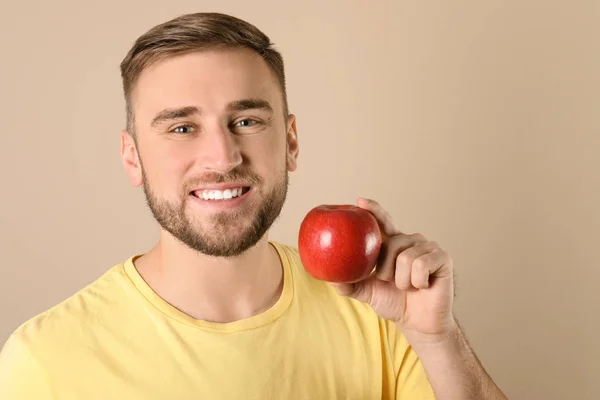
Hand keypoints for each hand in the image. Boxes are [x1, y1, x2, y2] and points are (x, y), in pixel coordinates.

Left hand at [330, 197, 456, 341]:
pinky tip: (423, 286)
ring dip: (403, 280)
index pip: (382, 222)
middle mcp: (410, 240)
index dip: (373, 210)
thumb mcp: (367, 292)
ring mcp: (428, 247)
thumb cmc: (394, 303)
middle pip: (391, 244)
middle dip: (386, 270)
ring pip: (406, 258)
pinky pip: (421, 265)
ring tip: (409, 286)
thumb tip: (327, 277)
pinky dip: (417, 281)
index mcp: (392, 244)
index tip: (359, 201)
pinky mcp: (442, 257)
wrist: (419, 322)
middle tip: (392, 282)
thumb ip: (348, 284)